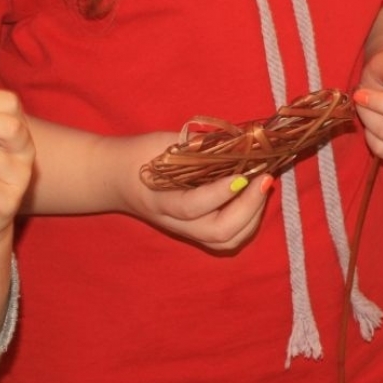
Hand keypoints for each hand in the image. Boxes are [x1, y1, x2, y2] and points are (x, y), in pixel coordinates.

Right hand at [116, 132, 272, 252]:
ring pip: (227, 241)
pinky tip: (255, 197)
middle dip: (249, 208)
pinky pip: (227, 238)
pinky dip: (247, 222)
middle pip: (218, 233)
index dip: (221, 193)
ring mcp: (188, 231)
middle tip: (265, 177)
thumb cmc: (142, 154)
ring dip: (253, 217)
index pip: (193, 206)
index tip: (244, 174)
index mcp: (160, 199)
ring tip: (262, 186)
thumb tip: (242, 140)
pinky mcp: (198, 232)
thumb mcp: (165, 143)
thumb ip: (200, 146)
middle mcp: (175, 222)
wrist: (117, 176)